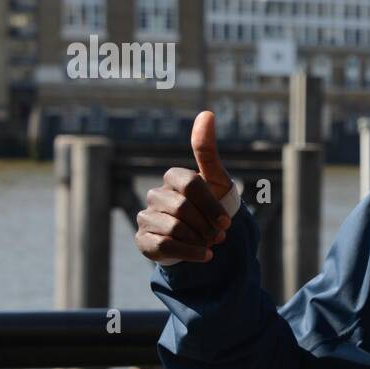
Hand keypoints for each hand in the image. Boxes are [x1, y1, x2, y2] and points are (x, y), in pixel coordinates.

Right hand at [135, 111, 233, 263]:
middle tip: (219, 236)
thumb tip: (207, 113)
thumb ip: (207, 150)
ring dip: (199, 240)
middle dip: (206, 226)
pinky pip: (164, 246)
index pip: (191, 184)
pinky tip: (204, 256)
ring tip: (210, 244)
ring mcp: (146, 217)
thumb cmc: (211, 204)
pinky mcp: (143, 240)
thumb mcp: (215, 179)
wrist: (203, 238)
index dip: (211, 205)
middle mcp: (156, 195)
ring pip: (174, 228)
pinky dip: (190, 253)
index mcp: (173, 177)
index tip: (226, 222)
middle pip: (183, 209)